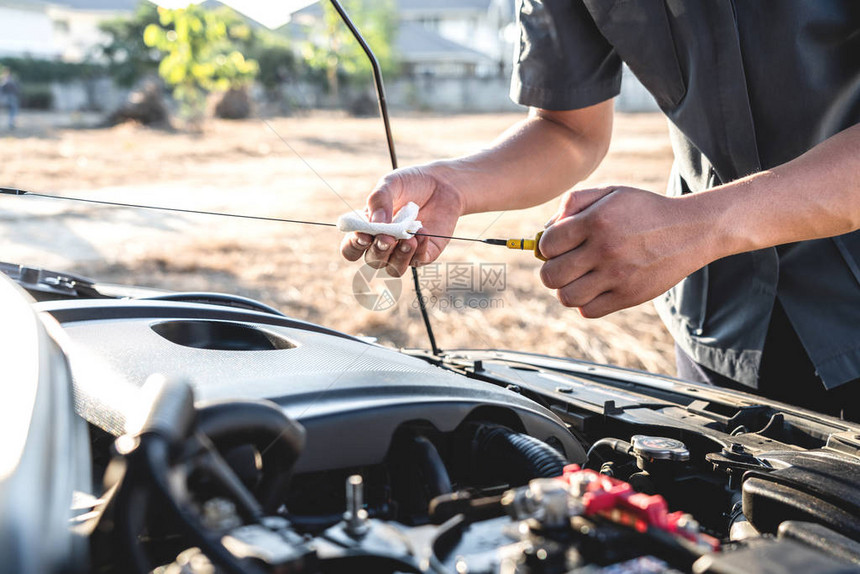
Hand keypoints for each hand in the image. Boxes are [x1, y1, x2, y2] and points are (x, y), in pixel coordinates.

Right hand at [340, 165, 464, 276]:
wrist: (442, 184)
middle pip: (373, 260)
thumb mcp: (391, 184)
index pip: (351, 248)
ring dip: (400, 256)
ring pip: (394, 269)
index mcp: (367, 229)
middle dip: (379, 250)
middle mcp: (382, 244)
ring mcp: (403, 251)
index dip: (354, 246)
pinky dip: (419, 249)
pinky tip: (423, 232)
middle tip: (388, 237)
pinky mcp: (424, 253)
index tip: (364, 235)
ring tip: (410, 238)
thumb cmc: (410, 184)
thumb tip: (375, 223)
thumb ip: (379, 200)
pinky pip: (418, 261)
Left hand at [539, 185, 712, 316]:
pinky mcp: (629, 296)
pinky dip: (585, 303)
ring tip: (577, 279)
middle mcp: (605, 249)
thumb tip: (545, 231)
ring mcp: (617, 275)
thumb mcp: (610, 193)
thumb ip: (573, 202)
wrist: (690, 230)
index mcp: (596, 221)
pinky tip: (594, 288)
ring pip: (566, 297)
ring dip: (566, 289)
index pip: (547, 245)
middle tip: (564, 265)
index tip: (557, 246)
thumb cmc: (643, 210)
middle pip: (551, 275)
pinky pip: (589, 311)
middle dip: (551, 270)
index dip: (546, 246)